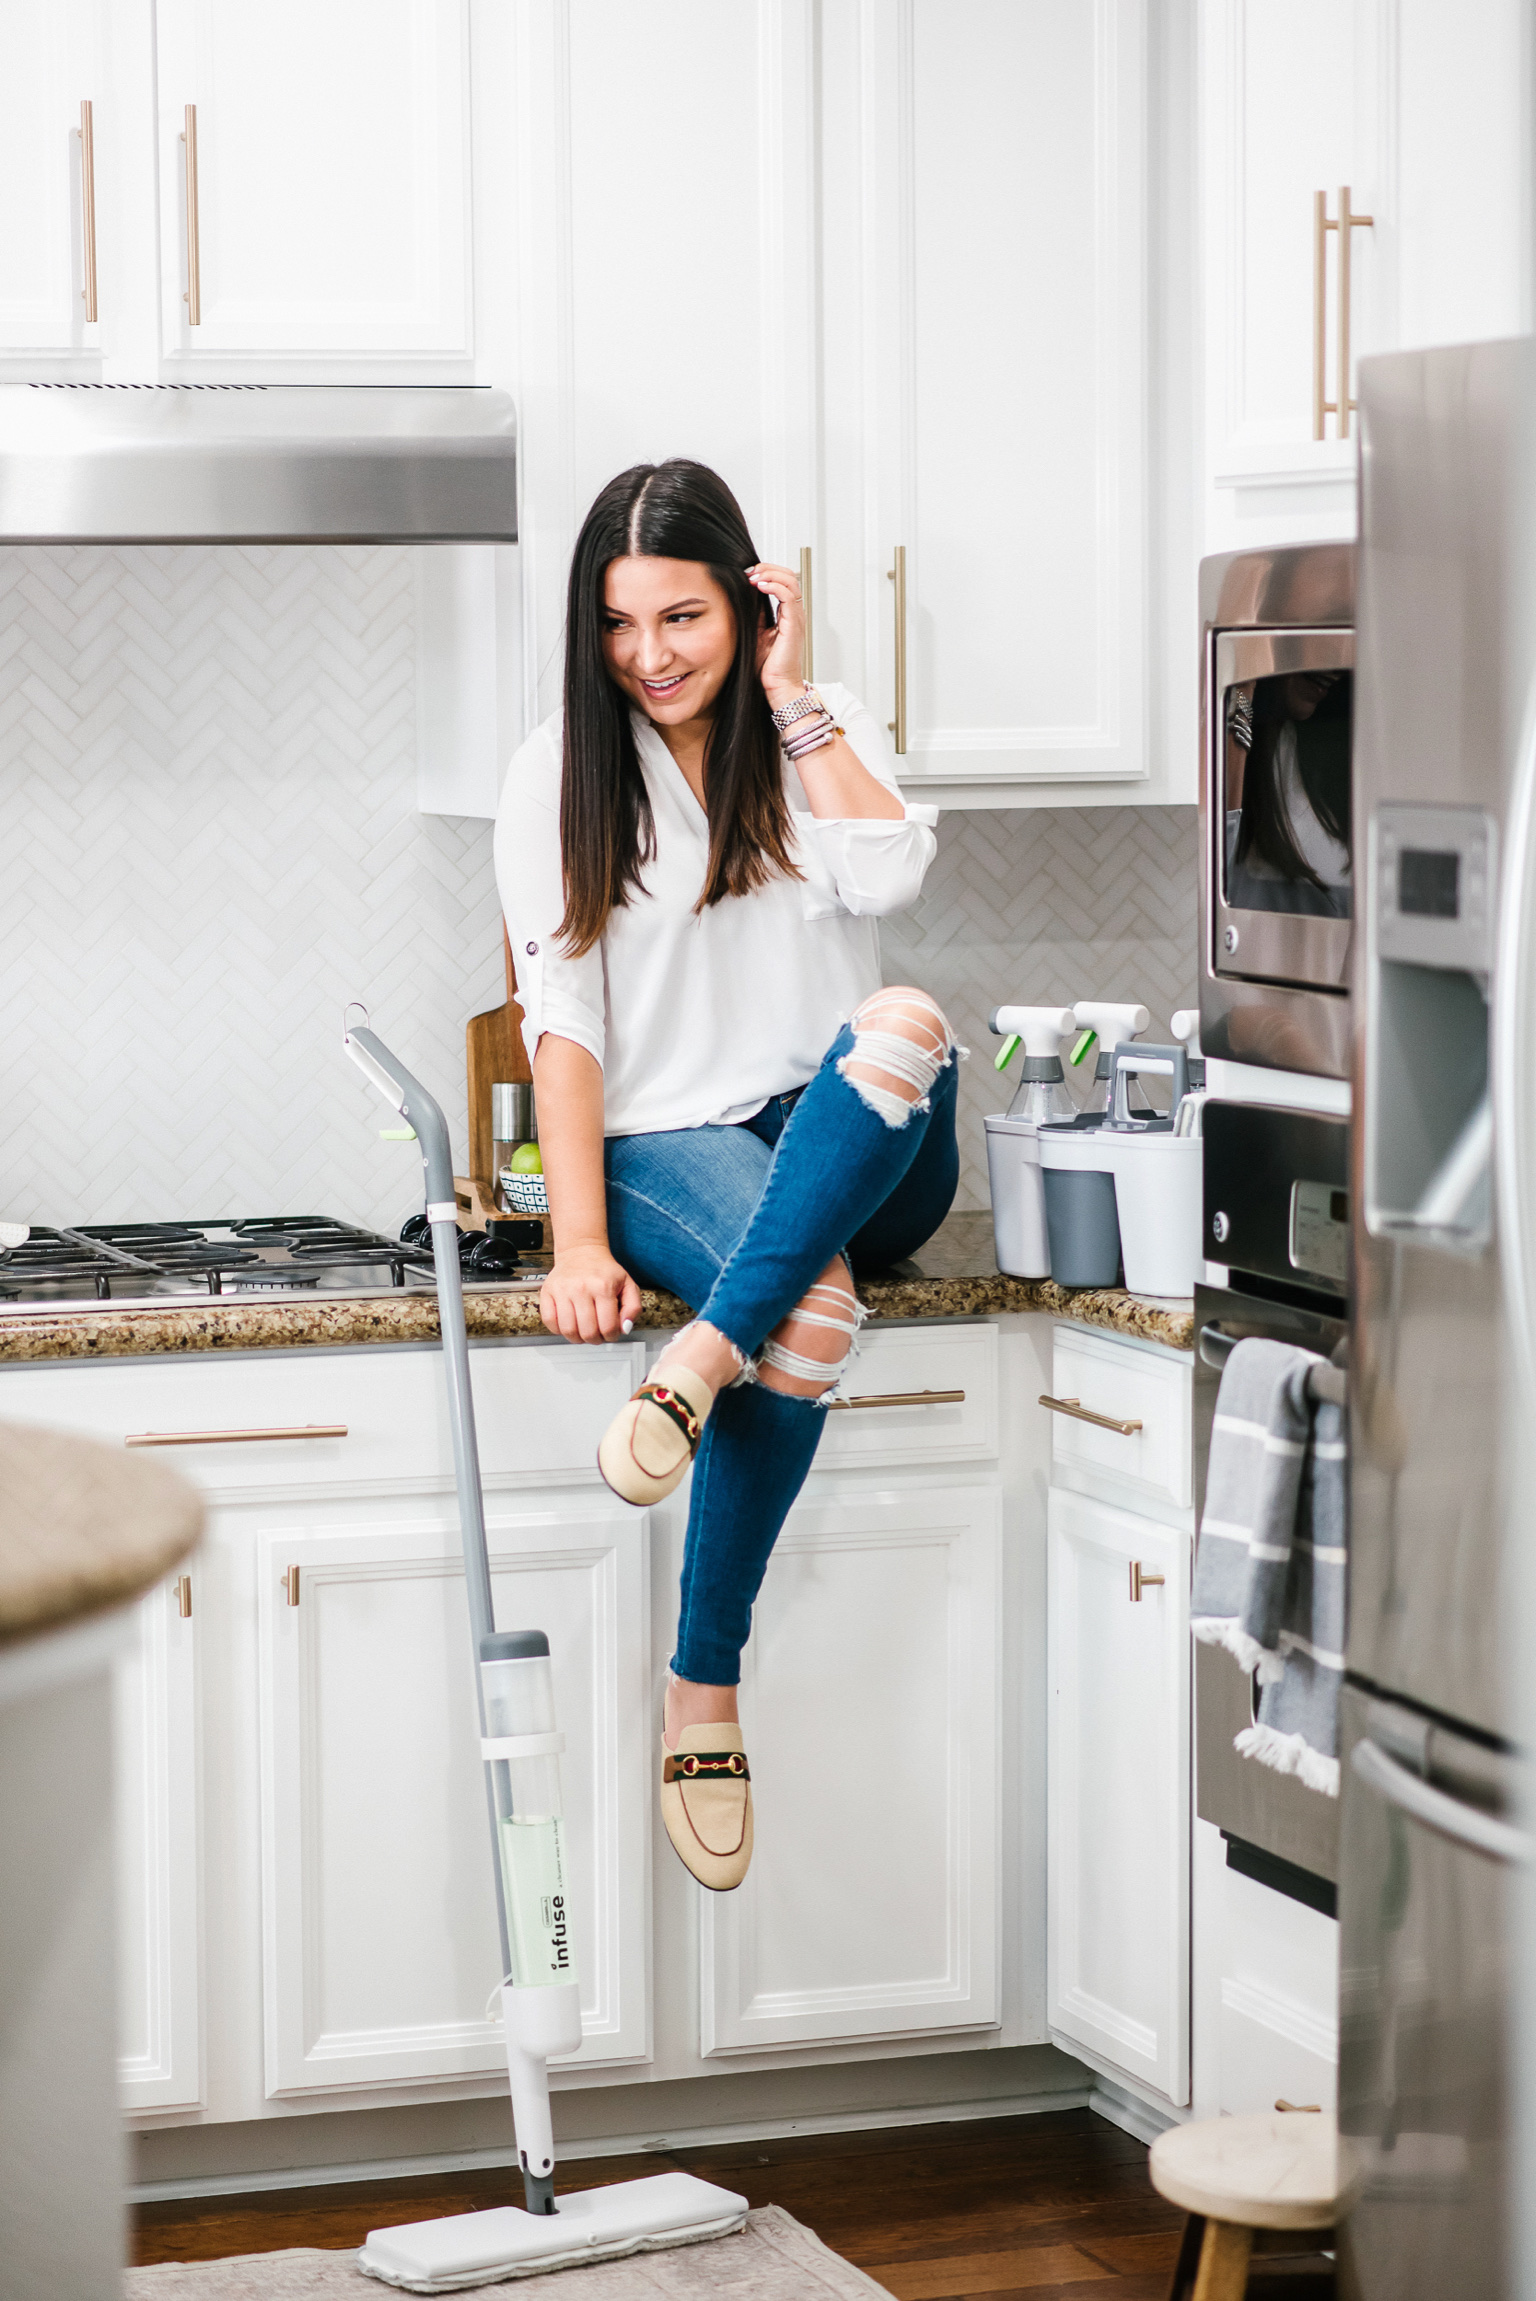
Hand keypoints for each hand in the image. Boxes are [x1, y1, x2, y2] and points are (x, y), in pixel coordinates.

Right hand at [541, 1241, 641, 1343]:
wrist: (581, 1251)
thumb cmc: (604, 1270)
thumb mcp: (628, 1284)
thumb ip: (633, 1308)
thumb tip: (624, 1328)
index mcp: (603, 1287)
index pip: (608, 1327)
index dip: (611, 1336)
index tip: (611, 1334)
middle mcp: (581, 1288)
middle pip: (588, 1332)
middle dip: (595, 1339)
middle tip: (597, 1335)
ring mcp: (562, 1290)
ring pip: (568, 1330)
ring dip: (577, 1338)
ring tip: (583, 1331)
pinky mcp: (548, 1292)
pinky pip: (549, 1321)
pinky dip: (558, 1330)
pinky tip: (568, 1324)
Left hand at [747, 563, 805, 704]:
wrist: (777, 686)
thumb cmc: (767, 667)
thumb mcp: (755, 633)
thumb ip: (754, 614)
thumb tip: (743, 595)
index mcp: (787, 615)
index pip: (783, 582)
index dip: (766, 573)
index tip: (747, 574)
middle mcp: (794, 614)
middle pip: (789, 576)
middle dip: (768, 568)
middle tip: (749, 571)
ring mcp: (796, 618)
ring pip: (790, 581)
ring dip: (770, 574)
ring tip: (753, 577)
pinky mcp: (793, 624)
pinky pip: (788, 596)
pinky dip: (774, 586)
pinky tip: (760, 586)